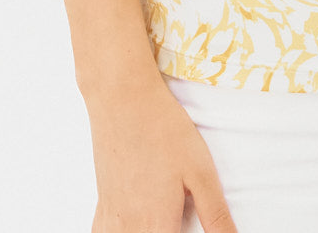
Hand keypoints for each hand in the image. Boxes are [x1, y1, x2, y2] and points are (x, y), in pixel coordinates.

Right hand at [88, 74, 238, 231]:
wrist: (123, 99)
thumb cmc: (165, 131)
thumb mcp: (201, 172)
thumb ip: (215, 215)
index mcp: (157, 225)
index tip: (187, 225)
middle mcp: (130, 227)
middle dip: (167, 231)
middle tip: (179, 221)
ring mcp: (112, 216)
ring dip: (143, 232)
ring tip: (159, 220)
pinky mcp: (102, 203)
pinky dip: (117, 232)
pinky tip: (132, 224)